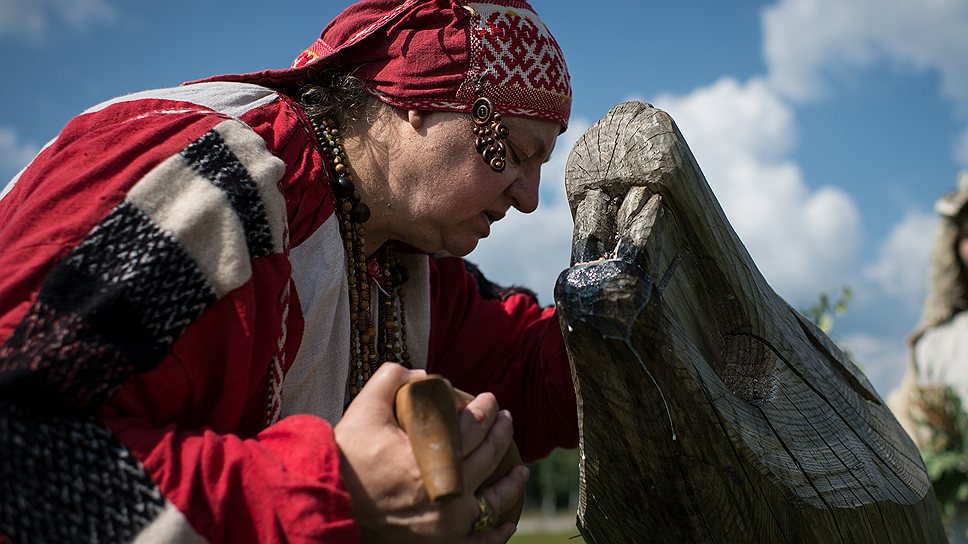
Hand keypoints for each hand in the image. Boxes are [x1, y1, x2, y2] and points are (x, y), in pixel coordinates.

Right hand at [335, 363, 526, 542]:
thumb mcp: (364, 410)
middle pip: (489, 456)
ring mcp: (448, 523)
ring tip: (521, 469)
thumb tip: (422, 374)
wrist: (330, 507)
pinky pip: (481, 542)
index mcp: (431, 456)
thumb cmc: (348, 459)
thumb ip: (391, 380)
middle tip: (505, 419)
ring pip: (494, 499)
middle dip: (501, 433)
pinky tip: (509, 521)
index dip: (486, 408)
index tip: (490, 399)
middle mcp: (447, 491)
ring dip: (512, 481)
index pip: (473, 425)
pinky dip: (497, 532)